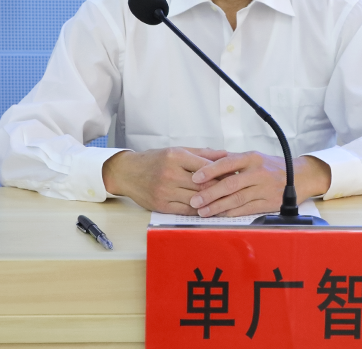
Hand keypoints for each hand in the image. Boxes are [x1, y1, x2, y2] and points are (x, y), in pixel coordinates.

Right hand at [101, 147, 226, 214]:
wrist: (127, 173)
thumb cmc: (154, 160)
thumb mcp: (176, 151)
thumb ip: (202, 153)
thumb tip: (226, 154)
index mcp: (175, 157)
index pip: (206, 167)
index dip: (222, 173)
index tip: (233, 176)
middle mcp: (170, 174)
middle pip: (203, 185)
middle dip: (220, 188)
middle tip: (234, 190)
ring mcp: (165, 191)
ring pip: (196, 199)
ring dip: (212, 202)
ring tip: (225, 201)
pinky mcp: (161, 206)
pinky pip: (186, 210)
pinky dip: (199, 210)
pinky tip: (208, 208)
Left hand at [188, 153, 331, 216]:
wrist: (300, 177)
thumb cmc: (271, 166)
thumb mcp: (253, 157)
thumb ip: (231, 160)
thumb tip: (206, 160)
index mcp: (252, 158)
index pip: (227, 163)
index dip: (210, 171)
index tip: (195, 178)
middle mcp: (258, 173)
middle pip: (230, 184)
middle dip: (210, 193)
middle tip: (194, 200)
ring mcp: (264, 189)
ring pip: (237, 199)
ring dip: (217, 206)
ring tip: (202, 211)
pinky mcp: (268, 204)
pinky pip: (246, 210)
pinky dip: (231, 213)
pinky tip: (219, 215)